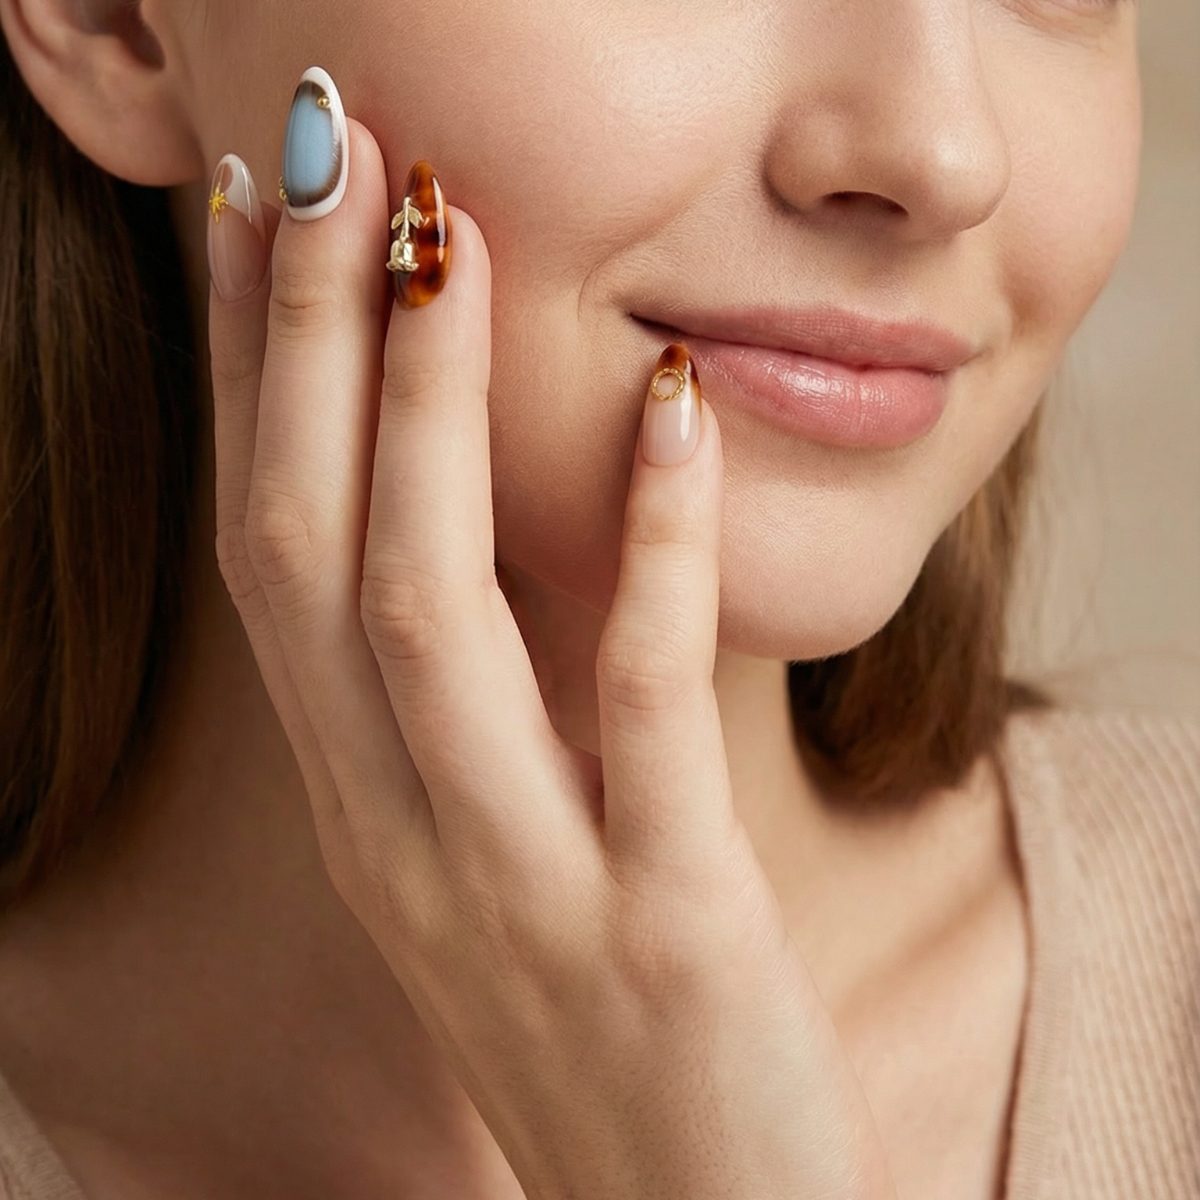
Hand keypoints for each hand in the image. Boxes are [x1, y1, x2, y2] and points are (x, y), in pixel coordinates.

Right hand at [209, 119, 896, 1199]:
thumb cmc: (595, 1018)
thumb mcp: (501, 848)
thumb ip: (480, 708)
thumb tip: (492, 523)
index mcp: (361, 806)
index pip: (268, 556)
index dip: (246, 379)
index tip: (250, 224)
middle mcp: (398, 835)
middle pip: (311, 552)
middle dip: (304, 344)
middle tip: (325, 156)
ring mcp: (517, 882)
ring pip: (426, 614)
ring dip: (425, 414)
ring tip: (446, 238)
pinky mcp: (662, 922)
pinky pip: (640, 704)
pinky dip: (652, 546)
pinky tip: (670, 407)